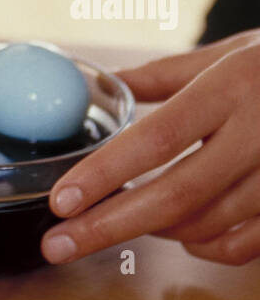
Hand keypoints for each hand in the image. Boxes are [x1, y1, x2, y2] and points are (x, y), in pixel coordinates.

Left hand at [42, 31, 259, 266]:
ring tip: (110, 223)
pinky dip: (203, 246)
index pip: (158, 138)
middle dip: (110, 225)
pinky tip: (177, 234)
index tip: (62, 200)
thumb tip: (105, 85)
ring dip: (152, 231)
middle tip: (58, 244)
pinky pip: (243, 244)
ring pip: (207, 224)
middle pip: (176, 195)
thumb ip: (164, 74)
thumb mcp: (225, 52)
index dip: (107, 173)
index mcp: (232, 86)